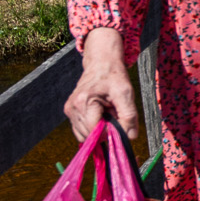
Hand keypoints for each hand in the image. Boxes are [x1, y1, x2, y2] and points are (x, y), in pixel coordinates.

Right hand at [66, 25, 142, 149]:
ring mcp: (69, 111)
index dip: (108, 133)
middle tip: (112, 113)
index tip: (118, 123)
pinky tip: (100, 113)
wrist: (102, 63)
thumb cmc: (113, 76)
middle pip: (88, 136)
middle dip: (103, 130)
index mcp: (83, 102)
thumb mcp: (126, 93)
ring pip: (84, 136)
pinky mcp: (70, 113)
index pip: (94, 132)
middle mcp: (72, 108)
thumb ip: (129, 116)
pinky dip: (92, 126)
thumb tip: (130, 137)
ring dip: (98, 129)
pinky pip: (81, 130)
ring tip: (106, 112)